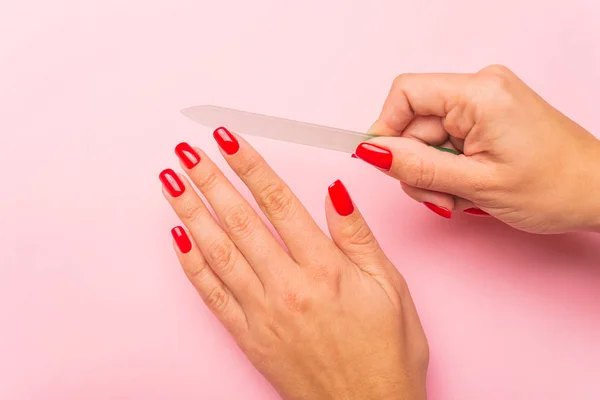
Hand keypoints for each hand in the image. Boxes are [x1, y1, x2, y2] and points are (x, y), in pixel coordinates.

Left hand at [159, 130, 428, 399]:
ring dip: (192, 212)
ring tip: (172, 182)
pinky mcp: (248, 336)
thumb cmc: (385, 354)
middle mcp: (287, 286)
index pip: (278, 202)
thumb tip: (335, 193)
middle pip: (241, 219)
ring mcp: (262, 312)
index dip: (250, 166)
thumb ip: (358, 237)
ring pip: (218, 251)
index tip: (228, 140)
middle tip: (187, 151)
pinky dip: (191, 263)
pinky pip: (211, 294)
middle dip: (210, 180)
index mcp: (324, 269)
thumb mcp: (390, 287)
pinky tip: (178, 236)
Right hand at [359, 64, 599, 233]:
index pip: (406, 93)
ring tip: (459, 196)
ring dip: (434, 172)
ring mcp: (486, 101)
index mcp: (480, 94)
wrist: (599, 193)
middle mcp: (482, 88)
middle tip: (438, 197)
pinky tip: (468, 187)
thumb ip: (417, 167)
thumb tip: (373, 151)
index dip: (386, 129)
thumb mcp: (476, 185)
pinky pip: (449, 139)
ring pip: (429, 135)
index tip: (384, 163)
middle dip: (417, 164)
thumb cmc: (556, 188)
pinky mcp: (490, 116)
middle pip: (415, 120)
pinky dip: (450, 167)